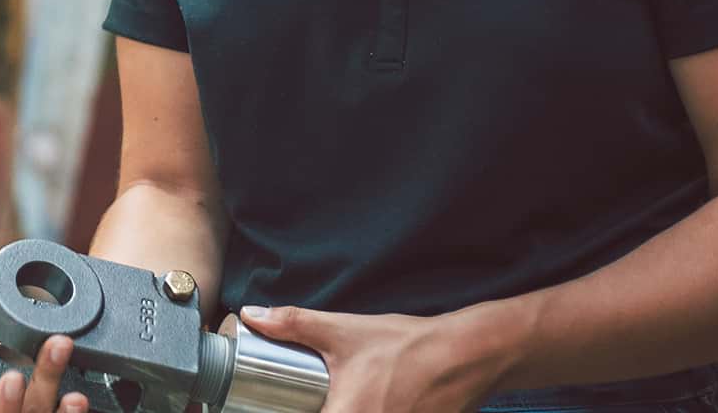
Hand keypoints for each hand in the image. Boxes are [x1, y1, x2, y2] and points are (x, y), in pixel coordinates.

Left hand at [239, 306, 511, 412]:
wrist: (465, 357)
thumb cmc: (406, 347)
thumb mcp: (343, 332)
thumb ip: (293, 325)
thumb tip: (252, 314)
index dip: (292, 412)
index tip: (283, 404)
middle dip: (319, 410)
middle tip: (317, 397)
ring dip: (343, 411)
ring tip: (345, 396)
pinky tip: (370, 402)